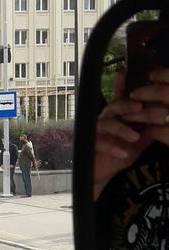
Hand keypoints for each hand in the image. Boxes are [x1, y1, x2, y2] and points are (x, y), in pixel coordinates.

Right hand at [94, 73, 168, 198]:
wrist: (102, 174)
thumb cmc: (119, 154)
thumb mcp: (139, 143)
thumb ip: (149, 130)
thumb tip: (165, 119)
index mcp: (117, 117)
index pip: (121, 99)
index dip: (121, 86)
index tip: (126, 75)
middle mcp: (105, 120)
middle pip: (114, 107)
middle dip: (127, 106)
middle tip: (140, 108)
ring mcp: (95, 132)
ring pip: (106, 124)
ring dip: (121, 129)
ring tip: (135, 137)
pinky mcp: (88, 146)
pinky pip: (99, 143)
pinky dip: (112, 147)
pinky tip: (123, 152)